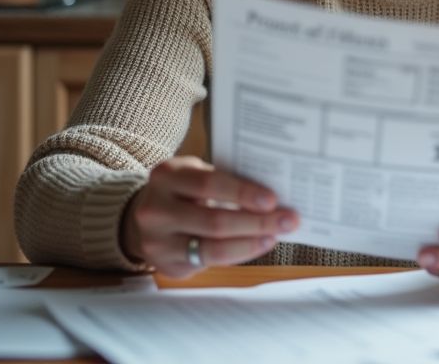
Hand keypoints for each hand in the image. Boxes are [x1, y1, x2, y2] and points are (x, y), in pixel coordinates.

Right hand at [121, 156, 297, 277]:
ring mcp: (157, 240)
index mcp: (167, 176)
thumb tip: (274, 194)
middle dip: (257, 222)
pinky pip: (209, 262)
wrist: (150, 216)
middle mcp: (156, 209)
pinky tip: (258, 244)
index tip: (273, 199)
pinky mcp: (166, 264)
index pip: (209, 184)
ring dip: (251, 242)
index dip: (242, 193)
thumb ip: (225, 180)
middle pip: (214, 220)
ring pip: (212, 247)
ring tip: (275, 235)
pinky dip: (239, 253)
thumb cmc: (186, 191)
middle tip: (288, 220)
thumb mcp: (196, 174)